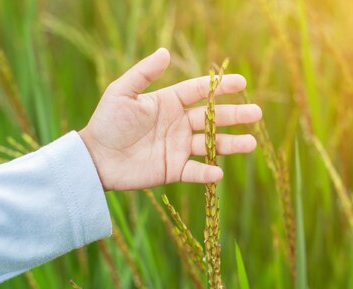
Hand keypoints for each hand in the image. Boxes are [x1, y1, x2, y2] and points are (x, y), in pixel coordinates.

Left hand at [79, 48, 260, 190]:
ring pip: (211, 145)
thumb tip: (165, 52)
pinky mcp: (173, 169)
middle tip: (257, 113)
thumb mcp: (122, 92)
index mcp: (169, 103)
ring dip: (231, 144)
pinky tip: (219, 172)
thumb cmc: (107, 122)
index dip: (221, 87)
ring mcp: (178, 147)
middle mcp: (178, 124)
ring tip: (251, 143)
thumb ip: (144, 73)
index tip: (241, 82)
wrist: (95, 157)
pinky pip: (195, 171)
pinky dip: (206, 173)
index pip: (200, 92)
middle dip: (235, 116)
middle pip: (212, 118)